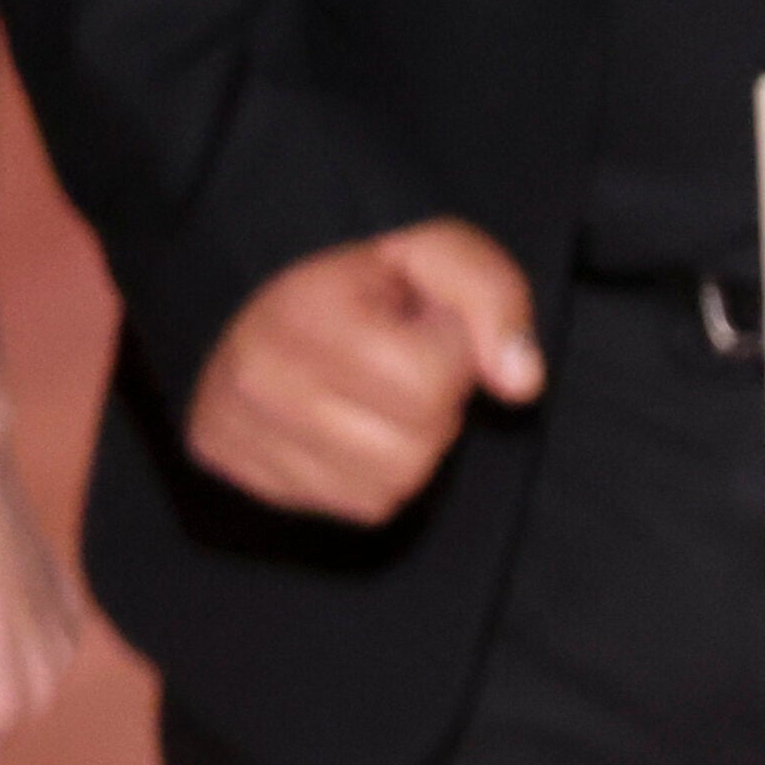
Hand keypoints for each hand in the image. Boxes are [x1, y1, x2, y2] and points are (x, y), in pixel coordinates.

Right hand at [183, 220, 540, 522]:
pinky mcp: (245, 473)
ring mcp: (243, 429)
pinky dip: (379, 475)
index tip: (426, 329)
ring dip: (413, 446)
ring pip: (393, 482)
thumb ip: (493, 299)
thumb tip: (522, 384)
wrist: (267, 314)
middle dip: (436, 406)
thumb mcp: (437, 259)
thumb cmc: (369, 289)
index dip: (451, 356)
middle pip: (414, 443)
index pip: (425, 381)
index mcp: (304, 307)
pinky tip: (355, 430)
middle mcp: (259, 373)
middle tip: (404, 367)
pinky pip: (363, 505)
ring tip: (380, 397)